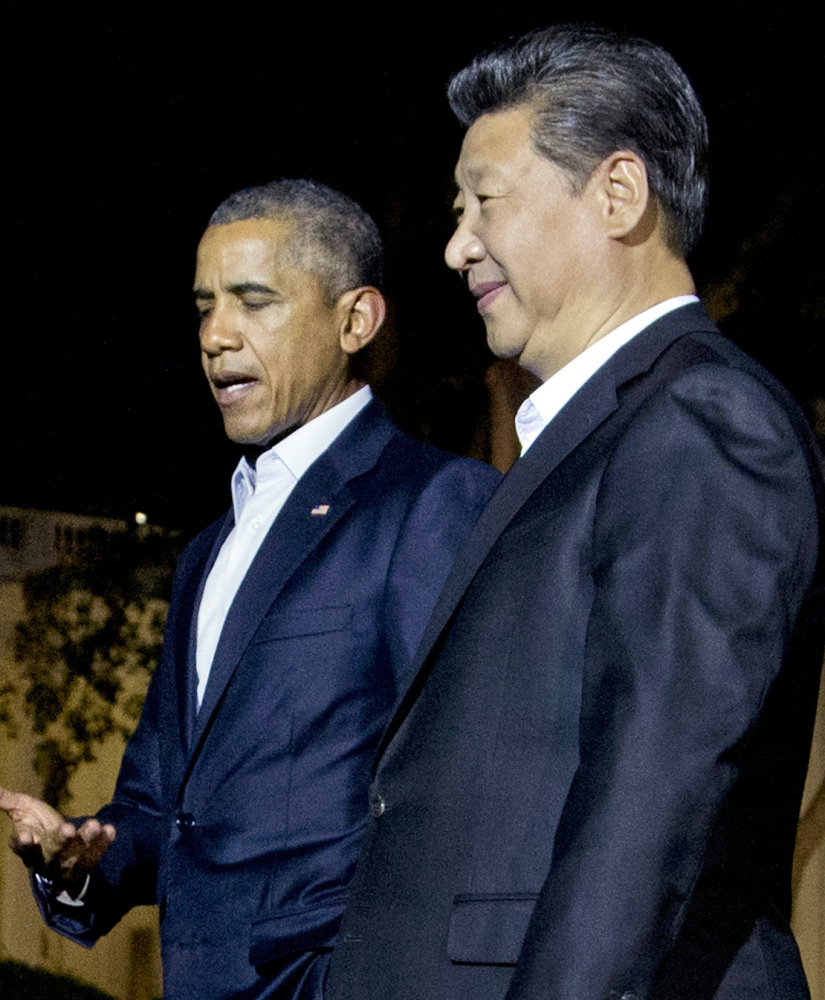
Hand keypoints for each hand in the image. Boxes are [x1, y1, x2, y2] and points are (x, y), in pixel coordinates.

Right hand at [0, 785, 114, 891]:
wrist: (59, 847)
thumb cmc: (38, 825)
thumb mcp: (23, 811)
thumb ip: (7, 800)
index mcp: (28, 850)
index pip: (24, 850)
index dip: (24, 845)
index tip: (25, 837)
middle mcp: (46, 861)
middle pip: (52, 856)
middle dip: (61, 843)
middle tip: (67, 828)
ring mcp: (66, 864)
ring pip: (75, 856)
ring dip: (85, 841)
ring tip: (93, 824)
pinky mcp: (84, 864)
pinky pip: (94, 856)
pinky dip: (102, 844)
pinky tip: (109, 829)